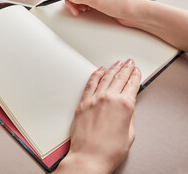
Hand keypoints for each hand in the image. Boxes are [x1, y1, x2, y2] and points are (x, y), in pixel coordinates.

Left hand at [56, 59, 140, 173]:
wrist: (89, 157)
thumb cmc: (108, 150)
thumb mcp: (130, 134)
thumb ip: (129, 116)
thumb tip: (127, 107)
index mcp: (124, 106)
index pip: (132, 85)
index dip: (136, 76)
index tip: (137, 71)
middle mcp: (109, 99)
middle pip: (120, 78)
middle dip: (126, 68)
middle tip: (130, 63)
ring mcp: (94, 99)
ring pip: (105, 77)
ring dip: (113, 68)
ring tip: (118, 63)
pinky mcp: (83, 103)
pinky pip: (90, 84)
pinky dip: (96, 74)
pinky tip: (100, 70)